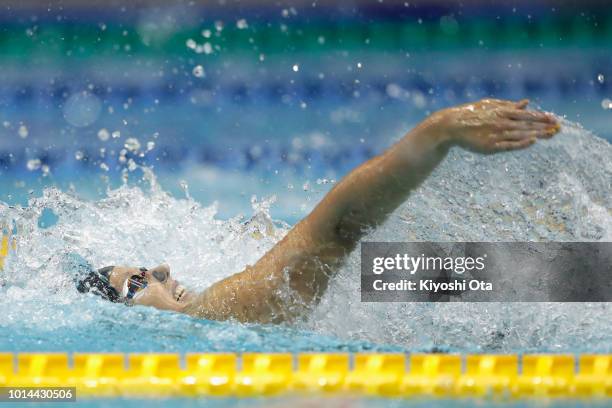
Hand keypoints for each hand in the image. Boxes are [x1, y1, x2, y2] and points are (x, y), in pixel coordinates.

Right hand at [427, 98, 559, 153]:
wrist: (452, 125)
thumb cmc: (471, 114)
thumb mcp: (490, 105)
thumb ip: (509, 105)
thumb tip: (527, 103)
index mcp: (502, 111)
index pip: (527, 115)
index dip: (541, 117)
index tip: (554, 119)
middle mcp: (502, 122)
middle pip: (527, 125)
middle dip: (544, 126)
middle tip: (558, 128)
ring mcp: (496, 134)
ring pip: (521, 134)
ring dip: (537, 134)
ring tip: (551, 135)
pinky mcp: (490, 146)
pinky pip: (509, 145)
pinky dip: (521, 143)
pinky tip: (532, 142)